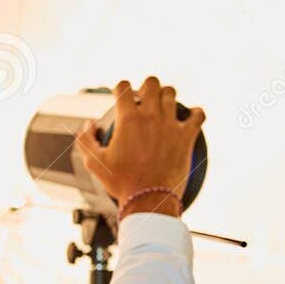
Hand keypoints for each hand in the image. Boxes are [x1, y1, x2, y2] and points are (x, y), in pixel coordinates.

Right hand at [73, 76, 204, 212]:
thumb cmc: (121, 183)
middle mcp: (150, 116)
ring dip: (166, 96)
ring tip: (163, 108)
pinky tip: (191, 117)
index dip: (121, 88)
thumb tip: (89, 124)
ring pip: (172, 93)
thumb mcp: (94, 163)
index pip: (124, 86)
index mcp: (128, 119)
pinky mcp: (187, 136)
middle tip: (143, 99)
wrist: (149, 201)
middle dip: (146, 87)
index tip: (122, 96)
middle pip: (152, 83)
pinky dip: (196, 112)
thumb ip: (85, 140)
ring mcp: (171, 124)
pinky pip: (199, 114)